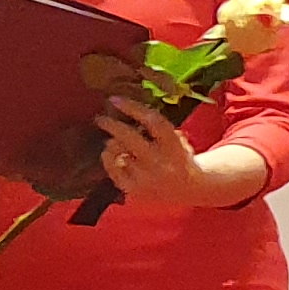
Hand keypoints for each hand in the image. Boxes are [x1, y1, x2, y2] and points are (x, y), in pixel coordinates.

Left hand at [92, 97, 218, 207]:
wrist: (188, 189)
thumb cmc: (177, 157)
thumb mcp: (176, 139)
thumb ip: (157, 126)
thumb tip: (126, 106)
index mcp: (175, 146)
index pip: (153, 121)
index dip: (132, 107)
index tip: (114, 99)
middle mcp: (161, 163)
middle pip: (129, 138)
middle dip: (111, 125)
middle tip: (100, 118)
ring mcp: (146, 178)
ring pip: (117, 152)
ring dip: (113, 143)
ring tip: (115, 142)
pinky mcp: (134, 190)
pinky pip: (112, 169)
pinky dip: (109, 159)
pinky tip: (112, 155)